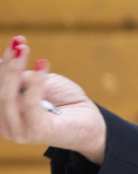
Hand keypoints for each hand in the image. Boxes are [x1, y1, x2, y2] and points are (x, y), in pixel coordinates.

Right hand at [0, 36, 106, 164]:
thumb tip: (4, 64)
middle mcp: (6, 126)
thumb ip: (22, 79)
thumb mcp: (43, 84)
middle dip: (7, 65)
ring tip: (24, 49)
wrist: (92, 123)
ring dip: (14, 69)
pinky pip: (30, 104)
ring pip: (8, 97)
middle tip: (19, 43)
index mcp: (3, 114)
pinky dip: (35, 83)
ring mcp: (18, 131)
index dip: (3, 64)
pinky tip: (41, 64)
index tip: (15, 41)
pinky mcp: (35, 131)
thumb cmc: (65, 102)